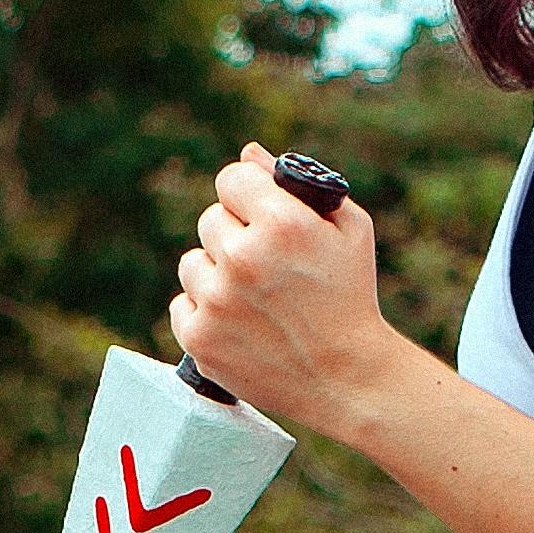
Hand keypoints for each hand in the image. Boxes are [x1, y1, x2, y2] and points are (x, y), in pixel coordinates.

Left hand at [172, 150, 387, 433]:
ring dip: (216, 273)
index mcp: (280, 222)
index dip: (249, 195)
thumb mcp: (348, 229)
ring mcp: (215, 300)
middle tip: (267, 266)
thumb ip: (296, 183)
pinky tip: (239, 323)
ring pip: (192, 262)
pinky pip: (182, 304)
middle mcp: (241, 257)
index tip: (261, 214)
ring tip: (255, 298)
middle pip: (210, 219)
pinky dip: (204, 311)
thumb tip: (248, 153)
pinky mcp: (199, 338)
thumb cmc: (351, 297)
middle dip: (235, 235)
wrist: (349, 379)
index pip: (230, 178)